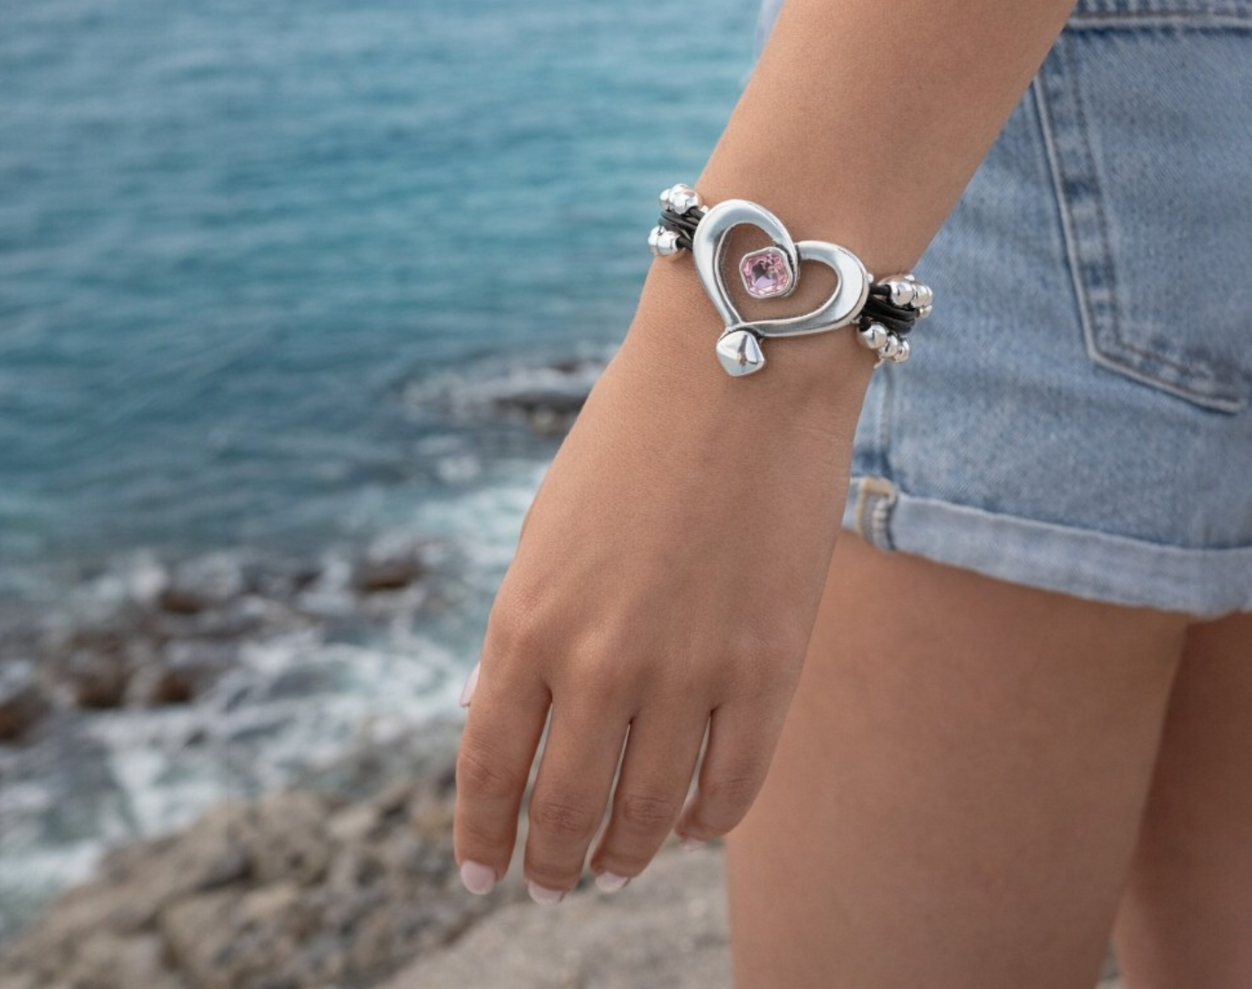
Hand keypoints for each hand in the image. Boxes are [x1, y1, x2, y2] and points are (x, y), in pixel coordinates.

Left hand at [452, 266, 871, 899]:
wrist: (741, 368)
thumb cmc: (634, 437)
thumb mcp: (549, 528)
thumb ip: (525, 629)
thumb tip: (490, 716)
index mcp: (527, 619)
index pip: (489, 770)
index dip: (482, 839)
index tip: (483, 874)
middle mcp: (598, 661)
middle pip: (566, 811)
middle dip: (552, 863)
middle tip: (555, 883)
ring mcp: (688, 670)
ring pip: (649, 816)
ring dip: (627, 857)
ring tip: (617, 868)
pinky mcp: (769, 666)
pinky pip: (733, 786)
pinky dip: (706, 823)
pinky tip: (692, 826)